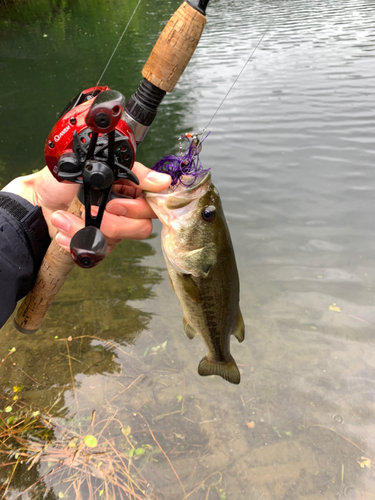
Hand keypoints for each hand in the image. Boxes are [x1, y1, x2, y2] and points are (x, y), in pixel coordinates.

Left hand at [3, 163, 170, 252]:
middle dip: (112, 223)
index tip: (116, 205)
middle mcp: (126, 208)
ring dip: (88, 231)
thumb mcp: (93, 164)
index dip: (138, 208)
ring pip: (118, 241)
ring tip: (62, 219)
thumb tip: (163, 181)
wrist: (36, 201)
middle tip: (92, 210)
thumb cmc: (61, 179)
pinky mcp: (100, 243)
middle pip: (141, 227)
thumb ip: (131, 170)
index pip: (154, 203)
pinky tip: (64, 233)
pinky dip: (78, 243)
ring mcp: (114, 228)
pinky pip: (99, 252)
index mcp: (130, 186)